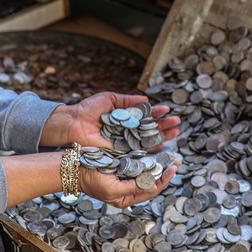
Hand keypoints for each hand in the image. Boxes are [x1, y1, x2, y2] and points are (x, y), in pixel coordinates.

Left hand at [55, 92, 180, 149]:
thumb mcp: (110, 99)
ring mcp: (124, 142)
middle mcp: (127, 131)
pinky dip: (150, 150)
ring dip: (162, 137)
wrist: (73, 124)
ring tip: (176, 132)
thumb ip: (128, 100)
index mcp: (125, 118)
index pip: (145, 116)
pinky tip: (163, 147)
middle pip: (150, 129)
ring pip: (148, 140)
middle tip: (178, 122)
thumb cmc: (88, 110)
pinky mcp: (120, 152)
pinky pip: (138, 152)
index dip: (157, 113)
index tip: (168, 110)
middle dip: (164, 126)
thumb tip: (146, 99)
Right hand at [79, 157, 180, 207]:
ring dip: (159, 161)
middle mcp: (127, 188)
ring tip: (170, 153)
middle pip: (152, 180)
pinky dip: (148, 155)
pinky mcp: (120, 164)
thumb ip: (132, 187)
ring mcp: (123, 176)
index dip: (164, 178)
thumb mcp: (111, 187)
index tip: (173, 167)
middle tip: (177, 158)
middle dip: (165, 169)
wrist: (71, 167)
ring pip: (147, 170)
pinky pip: (138, 161)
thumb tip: (153, 186)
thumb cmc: (89, 178)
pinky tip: (156, 147)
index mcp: (125, 198)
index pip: (151, 189)